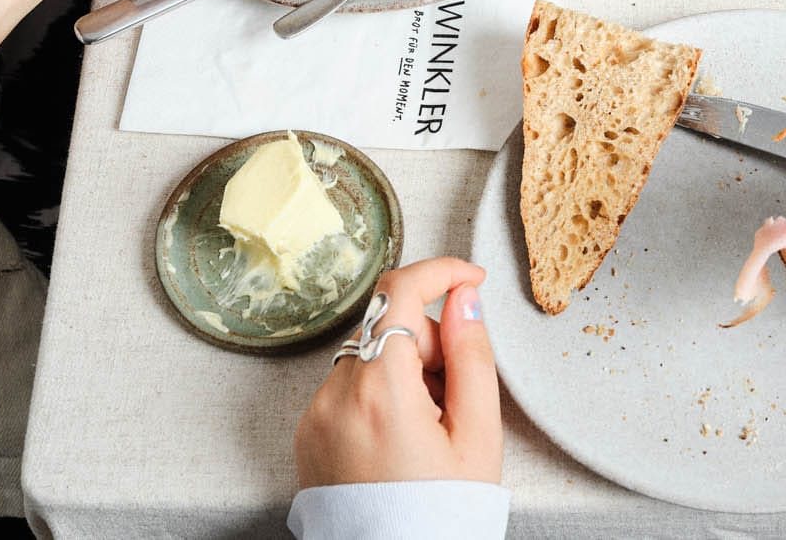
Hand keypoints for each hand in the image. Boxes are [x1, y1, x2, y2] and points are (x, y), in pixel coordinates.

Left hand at [296, 258, 499, 488]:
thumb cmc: (441, 514)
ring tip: (430, 424)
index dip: (441, 271)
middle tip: (456, 389)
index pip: (400, 290)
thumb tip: (464, 299)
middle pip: (388, 325)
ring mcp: (315, 415)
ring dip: (404, 368)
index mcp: (381, 391)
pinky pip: (347, 387)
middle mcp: (336, 396)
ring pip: (368, 355)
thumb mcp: (478, 434)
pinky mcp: (307, 433)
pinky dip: (378, 393)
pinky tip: (402, 436)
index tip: (468, 279)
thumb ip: (473, 354)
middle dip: (429, 340)